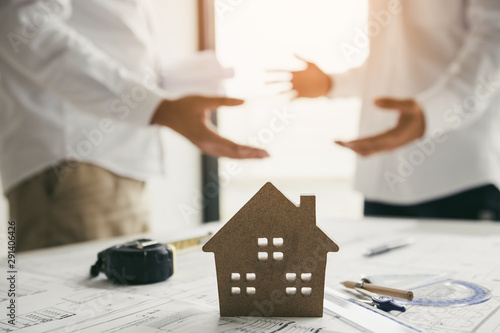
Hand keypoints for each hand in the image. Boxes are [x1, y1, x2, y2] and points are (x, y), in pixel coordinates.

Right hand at [152, 95, 269, 158]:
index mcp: (206, 136)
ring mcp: (205, 148)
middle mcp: (206, 146)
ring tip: (260, 155)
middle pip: (233, 154)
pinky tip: (246, 153)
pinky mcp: (204, 146)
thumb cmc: (182, 105)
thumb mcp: (203, 100)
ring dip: (245, 156)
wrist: (165, 114)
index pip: (232, 146)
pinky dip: (236, 154)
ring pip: (229, 156)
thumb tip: (245, 101)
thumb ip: (224, 101)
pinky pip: (223, 153)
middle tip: (268, 155)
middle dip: (251, 155)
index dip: (248, 150)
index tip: (262, 151)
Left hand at [268, 55, 332, 97]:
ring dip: (275, 91)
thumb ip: (300, 58)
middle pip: (279, 80)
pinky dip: (284, 100)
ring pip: (282, 90)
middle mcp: (294, 80)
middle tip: (262, 82)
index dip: (271, 70)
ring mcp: (296, 88)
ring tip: (269, 92)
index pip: (280, 69)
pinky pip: (289, 98)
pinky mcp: (299, 96)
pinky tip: (278, 102)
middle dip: (270, 81)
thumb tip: (293, 52)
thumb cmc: (318, 73)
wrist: (327, 84)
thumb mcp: (310, 63)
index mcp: (295, 71)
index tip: (264, 70)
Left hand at [335, 98, 424, 155]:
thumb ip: (392, 103)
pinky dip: (357, 148)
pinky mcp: (385, 147)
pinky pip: (369, 151)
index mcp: (396, 137)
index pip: (375, 142)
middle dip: (351, 146)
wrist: (427, 123)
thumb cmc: (416, 112)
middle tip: (335, 141)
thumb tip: (374, 101)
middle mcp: (390, 145)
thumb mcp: (408, 104)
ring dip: (352, 149)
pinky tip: (347, 143)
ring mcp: (387, 148)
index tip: (347, 142)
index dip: (360, 143)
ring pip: (367, 152)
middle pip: (367, 149)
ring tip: (337, 142)